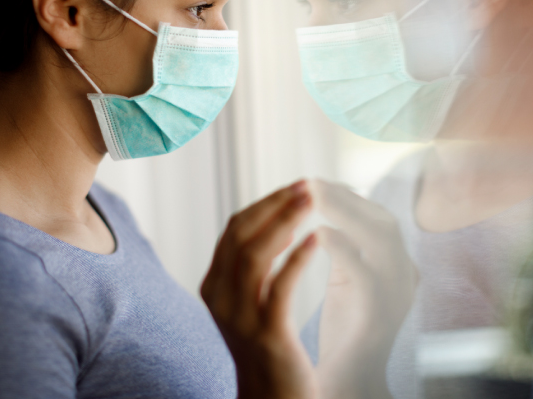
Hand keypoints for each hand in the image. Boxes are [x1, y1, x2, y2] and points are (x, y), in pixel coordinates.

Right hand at [202, 180, 318, 398]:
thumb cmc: (271, 347)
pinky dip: (297, 259)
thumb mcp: (252, 301)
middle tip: (307, 185)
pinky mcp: (266, 334)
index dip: (266, 204)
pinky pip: (279, 288)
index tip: (295, 187)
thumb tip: (279, 220)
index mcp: (214, 284)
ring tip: (313, 201)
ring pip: (255, 255)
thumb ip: (254, 265)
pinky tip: (318, 240)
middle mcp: (219, 297)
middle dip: (276, 205)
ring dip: (286, 222)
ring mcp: (239, 317)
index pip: (235, 228)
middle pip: (241, 234)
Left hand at [311, 180, 416, 398]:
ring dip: (347, 213)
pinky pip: (367, 273)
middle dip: (348, 198)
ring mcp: (398, 295)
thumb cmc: (345, 329)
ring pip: (383, 239)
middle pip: (385, 220)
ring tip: (314, 197)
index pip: (379, 217)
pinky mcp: (382, 315)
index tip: (315, 183)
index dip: (349, 196)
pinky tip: (320, 234)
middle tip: (312, 183)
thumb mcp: (349, 279)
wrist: (351, 380)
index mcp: (398, 266)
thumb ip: (346, 245)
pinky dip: (346, 248)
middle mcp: (406, 276)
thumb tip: (325, 201)